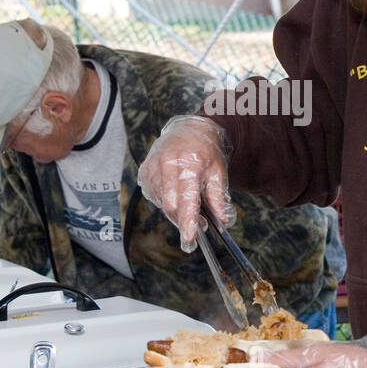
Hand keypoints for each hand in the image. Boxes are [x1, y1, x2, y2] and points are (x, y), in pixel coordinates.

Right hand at [137, 115, 232, 251]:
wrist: (190, 129)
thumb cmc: (206, 151)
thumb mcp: (218, 172)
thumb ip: (218, 197)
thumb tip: (222, 221)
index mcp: (188, 163)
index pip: (186, 199)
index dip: (187, 222)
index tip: (189, 239)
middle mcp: (167, 164)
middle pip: (171, 205)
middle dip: (183, 220)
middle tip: (199, 224)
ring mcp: (153, 167)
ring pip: (162, 203)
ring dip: (176, 210)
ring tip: (189, 199)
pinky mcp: (145, 170)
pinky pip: (154, 195)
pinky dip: (166, 200)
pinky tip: (176, 190)